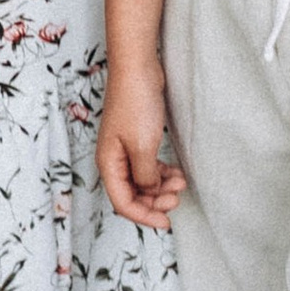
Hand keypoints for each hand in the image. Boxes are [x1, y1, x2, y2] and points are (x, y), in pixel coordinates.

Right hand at [97, 67, 184, 229]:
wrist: (137, 68)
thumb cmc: (136, 104)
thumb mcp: (143, 147)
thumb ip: (146, 176)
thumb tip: (149, 191)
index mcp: (108, 164)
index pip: (123, 202)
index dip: (144, 216)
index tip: (167, 222)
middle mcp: (113, 160)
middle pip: (132, 194)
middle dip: (155, 201)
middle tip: (177, 198)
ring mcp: (124, 149)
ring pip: (141, 180)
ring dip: (160, 187)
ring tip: (181, 182)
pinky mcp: (136, 139)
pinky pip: (147, 166)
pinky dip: (161, 173)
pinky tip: (176, 173)